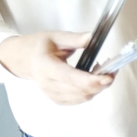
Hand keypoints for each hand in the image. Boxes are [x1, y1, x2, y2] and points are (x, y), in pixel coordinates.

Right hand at [0, 31, 114, 105]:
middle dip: (101, 82)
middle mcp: (48, 84)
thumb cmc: (39, 46)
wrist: (24, 60)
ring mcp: (52, 94)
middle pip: (80, 90)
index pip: (70, 78)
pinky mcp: (58, 99)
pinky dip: (91, 91)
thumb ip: (74, 38)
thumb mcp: (55, 36)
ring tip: (103, 71)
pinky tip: (93, 79)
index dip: (91, 80)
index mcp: (46, 67)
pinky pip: (80, 99)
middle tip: (113, 68)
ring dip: (99, 87)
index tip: (108, 76)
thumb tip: (92, 37)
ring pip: (83, 97)